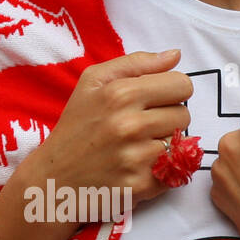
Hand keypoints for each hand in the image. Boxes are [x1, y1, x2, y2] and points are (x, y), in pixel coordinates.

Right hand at [18, 49, 192, 225]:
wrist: (54, 177)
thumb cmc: (76, 125)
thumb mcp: (93, 82)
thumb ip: (135, 63)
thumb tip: (175, 55)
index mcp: (120, 93)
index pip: (181, 84)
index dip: (169, 91)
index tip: (151, 100)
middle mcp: (129, 124)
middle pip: (184, 114)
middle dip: (166, 117)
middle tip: (140, 125)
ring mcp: (136, 157)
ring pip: (181, 142)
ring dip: (163, 143)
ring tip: (137, 145)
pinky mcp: (141, 185)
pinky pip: (175, 171)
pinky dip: (161, 169)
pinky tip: (138, 166)